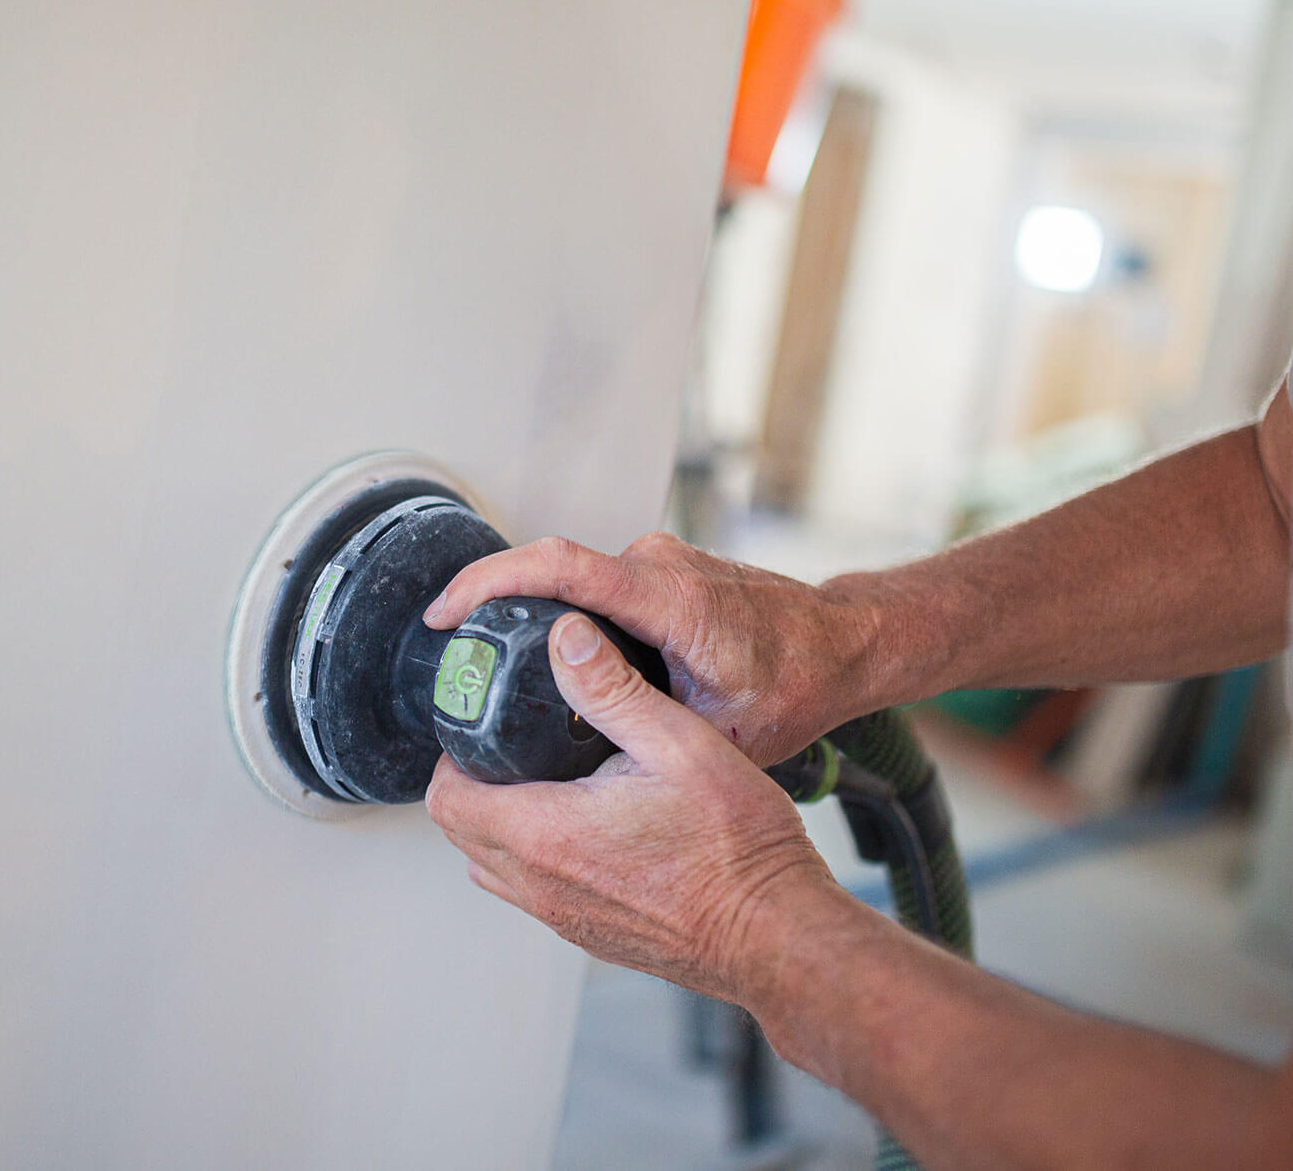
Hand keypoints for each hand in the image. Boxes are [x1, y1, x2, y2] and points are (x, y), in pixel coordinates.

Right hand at [424, 531, 885, 764]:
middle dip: (493, 601)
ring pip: (574, 578)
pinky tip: (557, 657)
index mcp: (672, 600)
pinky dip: (567, 613)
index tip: (446, 611)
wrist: (846, 645)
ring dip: (534, 613)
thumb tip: (572, 732)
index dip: (491, 581)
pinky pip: (597, 582)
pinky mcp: (663, 569)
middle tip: (457, 651)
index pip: (560, 565)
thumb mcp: (720, 730)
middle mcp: (661, 565)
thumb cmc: (799, 683)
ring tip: (502, 664)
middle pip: (551, 567)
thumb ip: (645, 721)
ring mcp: (662, 560)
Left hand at [425, 612, 837, 1004]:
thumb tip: (566, 638)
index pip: (448, 797)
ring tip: (548, 781)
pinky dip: (537, 856)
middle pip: (460, 831)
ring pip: (493, 866)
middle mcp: (542, 884)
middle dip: (473, 783)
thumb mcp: (678, 742)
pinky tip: (588, 826)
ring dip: (502, 823)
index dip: (452, 756)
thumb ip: (612, 686)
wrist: (774, 930)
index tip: (481, 728)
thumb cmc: (738, 848)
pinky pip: (534, 892)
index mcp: (547, 834)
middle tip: (513, 746)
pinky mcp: (588, 934)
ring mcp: (563, 916)